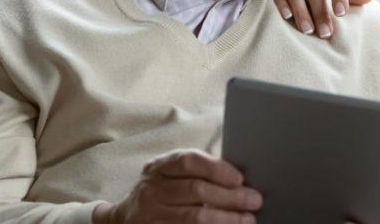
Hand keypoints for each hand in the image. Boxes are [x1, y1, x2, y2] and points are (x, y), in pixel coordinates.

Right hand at [92, 149, 261, 223]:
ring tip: (247, 219)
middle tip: (254, 200)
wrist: (126, 219)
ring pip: (193, 217)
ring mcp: (150, 215)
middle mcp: (151, 189)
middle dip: (230, 196)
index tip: (240, 179)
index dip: (217, 169)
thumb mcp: (172, 175)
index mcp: (159, 167)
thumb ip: (199, 172)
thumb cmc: (163, 191)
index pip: (188, 162)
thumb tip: (240, 180)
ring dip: (225, 219)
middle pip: (195, 190)